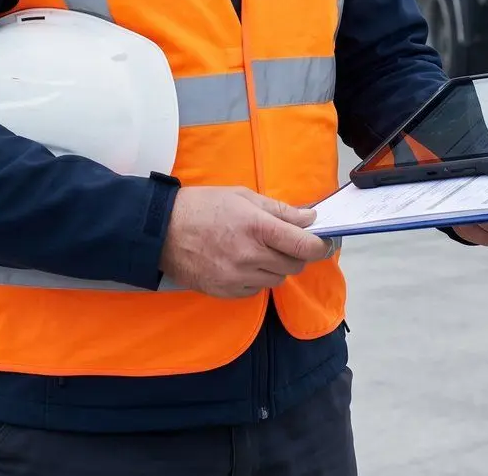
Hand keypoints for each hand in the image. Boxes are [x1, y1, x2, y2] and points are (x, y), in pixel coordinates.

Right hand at [158, 186, 333, 298]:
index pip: (304, 245)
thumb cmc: (203, 206)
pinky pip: (256, 289)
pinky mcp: (226, 291)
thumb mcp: (243, 197)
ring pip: (277, 279)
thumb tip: (309, 219)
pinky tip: (243, 263)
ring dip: (277, 266)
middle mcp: (251, 255)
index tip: (325, 243)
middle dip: (297, 254)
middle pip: (294, 264)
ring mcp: (238, 277)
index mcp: (258, 227)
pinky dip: (258, 278)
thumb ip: (279, 210)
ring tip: (260, 250)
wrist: (162, 231)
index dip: (321, 246)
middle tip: (286, 242)